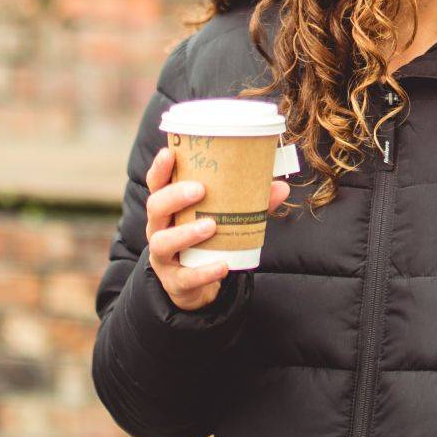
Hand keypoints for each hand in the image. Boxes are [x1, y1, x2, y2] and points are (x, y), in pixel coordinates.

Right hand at [145, 145, 291, 311]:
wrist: (196, 283)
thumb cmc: (207, 240)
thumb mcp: (223, 219)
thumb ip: (249, 203)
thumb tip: (280, 187)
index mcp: (170, 207)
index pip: (157, 183)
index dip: (160, 168)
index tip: (169, 152)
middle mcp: (160, 227)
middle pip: (156, 207)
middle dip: (174, 196)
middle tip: (199, 189)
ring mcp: (163, 255)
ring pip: (163, 242)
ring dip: (186, 233)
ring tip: (210, 226)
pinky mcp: (175, 280)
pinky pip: (185, 277)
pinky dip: (204, 271)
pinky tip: (222, 265)